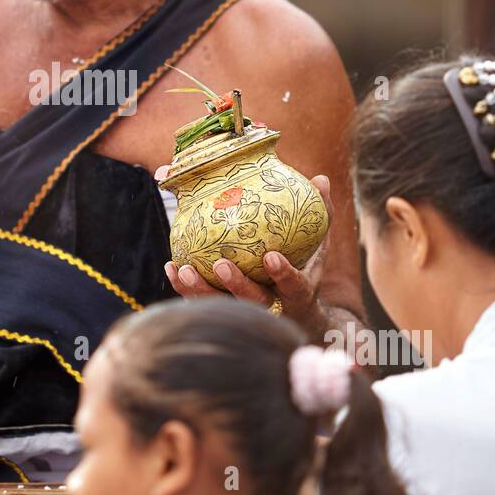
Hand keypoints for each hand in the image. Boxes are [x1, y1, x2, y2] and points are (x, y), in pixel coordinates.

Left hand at [162, 172, 333, 326]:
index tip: (271, 257)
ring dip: (202, 290)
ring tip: (185, 269)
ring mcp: (246, 312)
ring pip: (223, 306)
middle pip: (253, 301)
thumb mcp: (317, 246)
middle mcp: (272, 306)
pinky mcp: (225, 313)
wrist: (296, 315)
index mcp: (297, 292)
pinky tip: (173, 267)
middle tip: (222, 265)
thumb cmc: (305, 269)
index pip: (294, 286)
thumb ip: (322, 214)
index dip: (284, 274)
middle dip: (237, 285)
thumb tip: (321, 179)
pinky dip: (185, 288)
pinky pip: (203, 303)